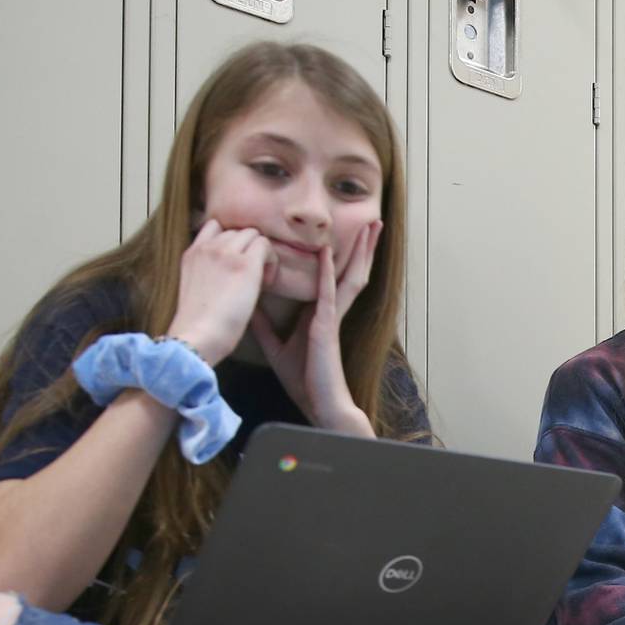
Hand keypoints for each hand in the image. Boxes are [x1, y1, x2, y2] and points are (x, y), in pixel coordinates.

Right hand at [167, 220, 276, 365]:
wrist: (198, 336)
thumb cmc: (199, 325)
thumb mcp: (194, 288)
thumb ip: (207, 272)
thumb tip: (230, 272)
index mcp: (192, 253)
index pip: (214, 226)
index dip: (231, 241)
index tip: (237, 262)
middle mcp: (208, 247)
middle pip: (238, 231)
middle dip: (248, 249)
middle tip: (252, 277)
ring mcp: (225, 252)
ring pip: (253, 235)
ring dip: (261, 253)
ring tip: (260, 281)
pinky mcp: (244, 264)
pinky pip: (266, 246)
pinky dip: (271, 262)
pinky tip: (266, 284)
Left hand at [250, 220, 382, 434]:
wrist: (319, 404)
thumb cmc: (304, 381)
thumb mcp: (276, 347)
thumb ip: (266, 325)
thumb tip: (250, 306)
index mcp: (322, 314)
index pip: (335, 277)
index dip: (345, 255)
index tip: (351, 233)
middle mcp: (332, 310)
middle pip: (350, 270)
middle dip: (363, 246)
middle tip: (373, 220)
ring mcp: (331, 317)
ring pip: (349, 275)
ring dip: (359, 251)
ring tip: (370, 227)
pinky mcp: (326, 326)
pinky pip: (327, 293)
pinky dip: (326, 271)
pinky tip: (327, 251)